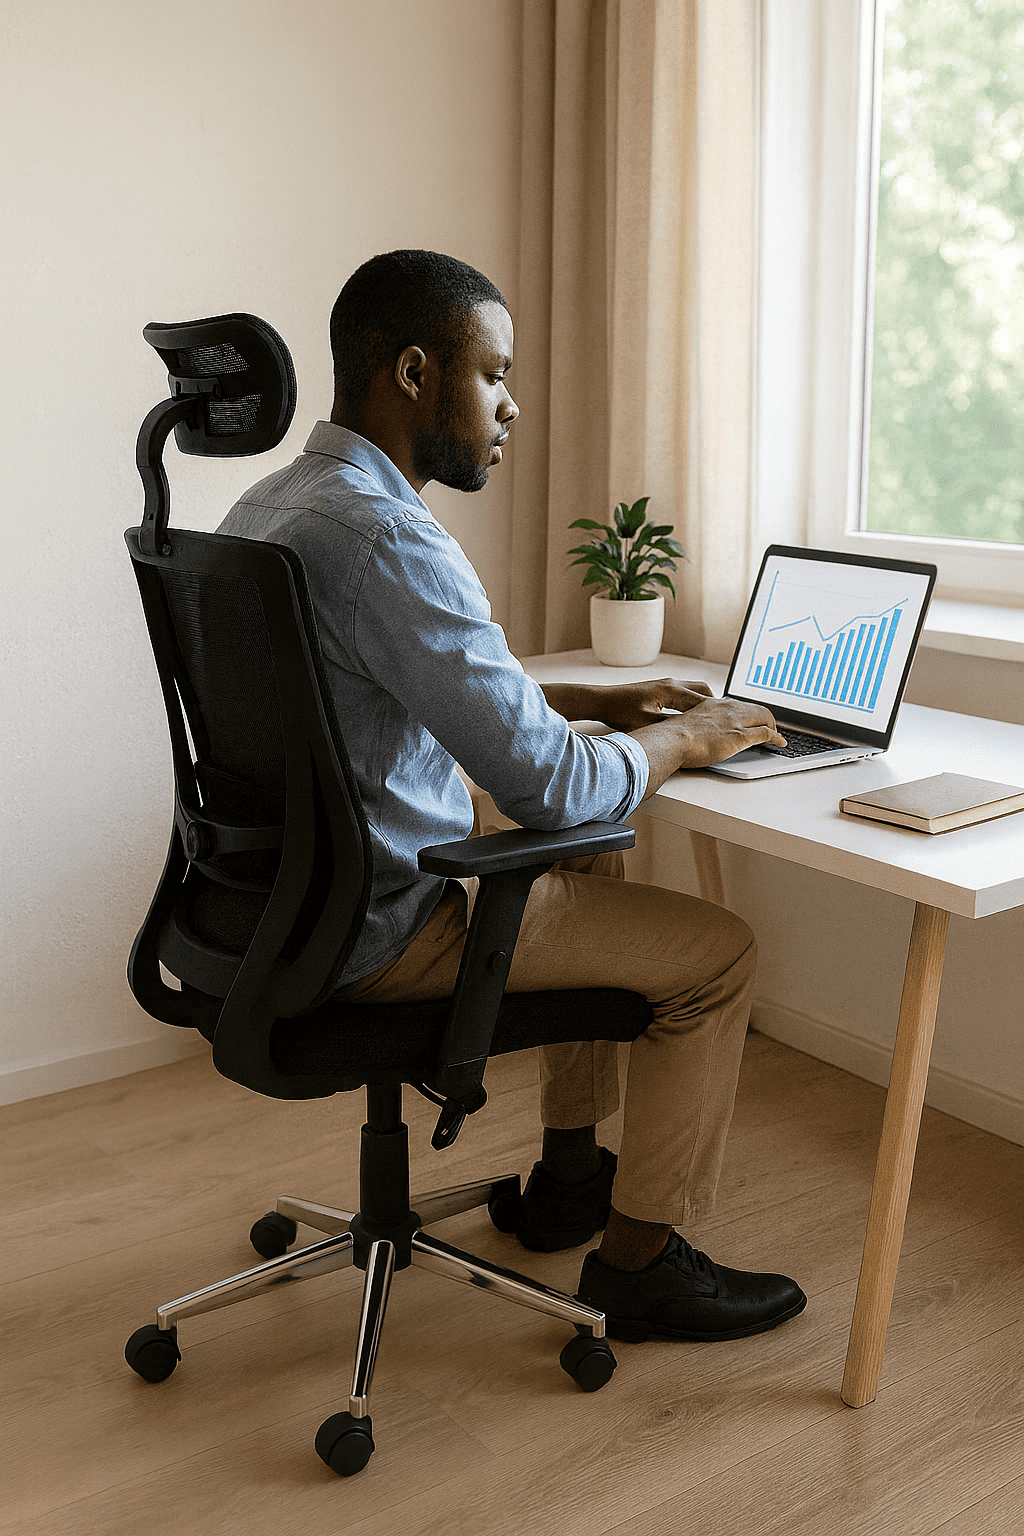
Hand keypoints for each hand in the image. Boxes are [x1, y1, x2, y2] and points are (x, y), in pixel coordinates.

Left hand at [547, 676, 712, 731]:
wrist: (601, 700)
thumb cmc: (620, 710)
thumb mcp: (647, 723)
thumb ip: (669, 728)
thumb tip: (688, 734)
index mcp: (671, 691)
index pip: (703, 701)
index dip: (719, 712)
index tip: (731, 720)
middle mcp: (671, 684)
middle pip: (704, 692)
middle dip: (717, 706)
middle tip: (727, 720)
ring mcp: (665, 684)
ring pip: (695, 691)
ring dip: (704, 703)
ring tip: (712, 719)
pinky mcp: (659, 688)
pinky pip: (684, 693)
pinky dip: (692, 702)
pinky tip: (691, 715)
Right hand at [663, 696, 786, 768]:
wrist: (671, 741)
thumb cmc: (672, 738)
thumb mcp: (685, 725)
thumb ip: (695, 726)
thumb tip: (695, 735)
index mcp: (712, 705)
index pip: (737, 705)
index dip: (748, 712)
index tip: (750, 718)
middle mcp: (726, 709)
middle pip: (755, 708)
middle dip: (766, 717)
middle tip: (769, 726)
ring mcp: (734, 721)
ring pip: (764, 717)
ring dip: (772, 726)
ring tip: (776, 734)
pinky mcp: (740, 736)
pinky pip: (766, 733)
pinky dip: (776, 737)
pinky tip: (780, 742)